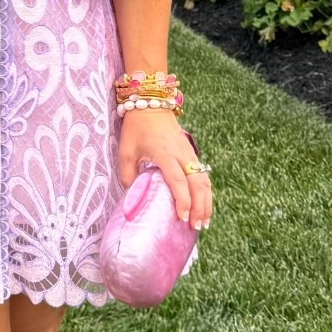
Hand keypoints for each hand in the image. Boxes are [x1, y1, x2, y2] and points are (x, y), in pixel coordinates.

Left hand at [117, 111, 211, 229]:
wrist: (151, 104)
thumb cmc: (136, 128)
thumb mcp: (126, 151)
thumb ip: (128, 174)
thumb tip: (134, 196)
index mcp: (165, 154)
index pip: (178, 181)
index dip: (182, 200)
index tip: (182, 217)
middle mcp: (182, 154)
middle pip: (197, 184)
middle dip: (200, 207)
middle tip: (196, 227)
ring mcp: (189, 153)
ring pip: (204, 180)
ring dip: (206, 202)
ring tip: (204, 222)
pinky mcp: (191, 153)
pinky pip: (203, 175)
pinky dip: (206, 192)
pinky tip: (204, 206)